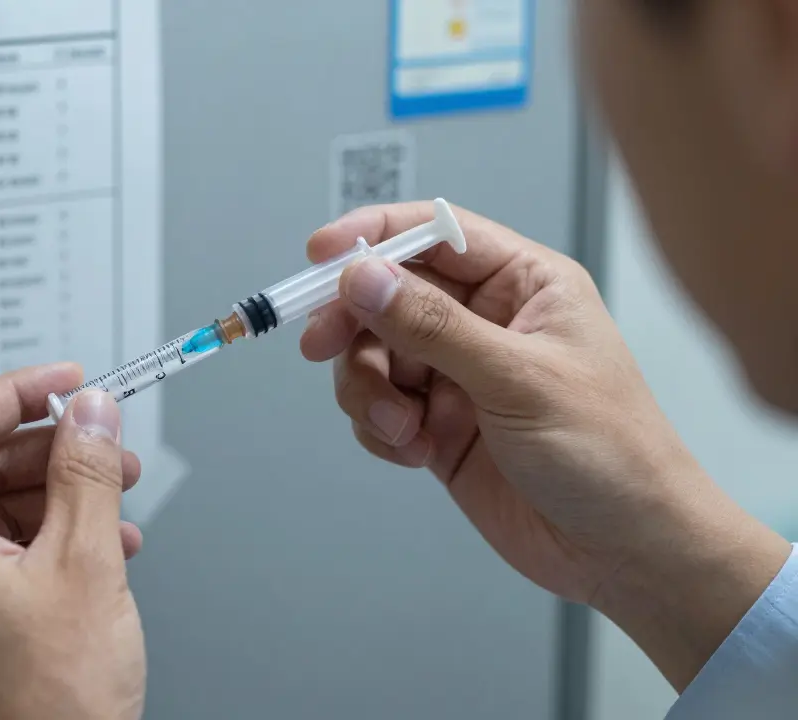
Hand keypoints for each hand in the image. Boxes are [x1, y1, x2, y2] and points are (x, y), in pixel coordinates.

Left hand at [0, 365, 144, 719]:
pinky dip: (42, 545)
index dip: (21, 392)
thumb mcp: (85, 563)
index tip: (68, 381)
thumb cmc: (51, 707)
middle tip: (109, 445)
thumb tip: (90, 413)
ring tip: (118, 502)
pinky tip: (100, 547)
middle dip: (51, 453)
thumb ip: (86, 470)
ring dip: (56, 500)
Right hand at [303, 202, 790, 690]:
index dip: (374, 236)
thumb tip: (364, 276)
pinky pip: (380, 407)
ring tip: (398, 429)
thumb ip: (433, 325)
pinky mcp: (439, 427)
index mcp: (524, 286)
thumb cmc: (608, 454)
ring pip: (376, 355)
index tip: (321, 255)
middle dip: (355, 323)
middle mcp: (488, 322)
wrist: (626, 553)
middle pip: (390, 295)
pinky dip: (379, 429)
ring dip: (369, 389)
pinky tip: (412, 452)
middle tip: (323, 347)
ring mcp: (460, 376)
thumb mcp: (517, 379)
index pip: (436, 234)